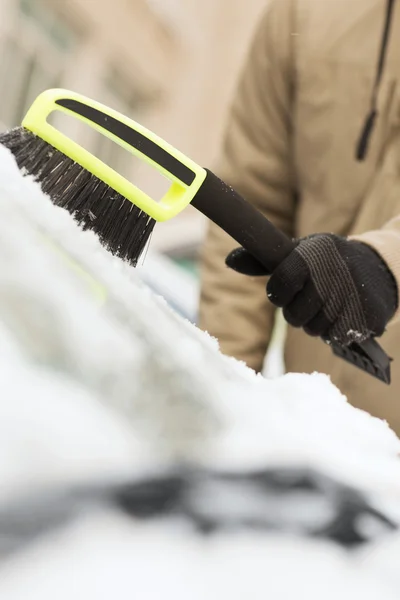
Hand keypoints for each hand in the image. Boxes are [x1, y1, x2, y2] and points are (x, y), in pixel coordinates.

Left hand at [226, 233, 397, 344]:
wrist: (378, 267)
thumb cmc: (327, 262)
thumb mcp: (298, 253)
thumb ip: (263, 262)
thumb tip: (229, 260)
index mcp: (313, 254)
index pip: (281, 284)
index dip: (278, 293)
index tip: (285, 291)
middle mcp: (333, 274)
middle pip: (295, 316)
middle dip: (296, 313)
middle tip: (308, 301)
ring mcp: (352, 296)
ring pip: (314, 330)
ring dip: (316, 323)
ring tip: (326, 306)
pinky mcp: (368, 316)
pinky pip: (337, 337)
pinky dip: (335, 331)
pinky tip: (341, 315)